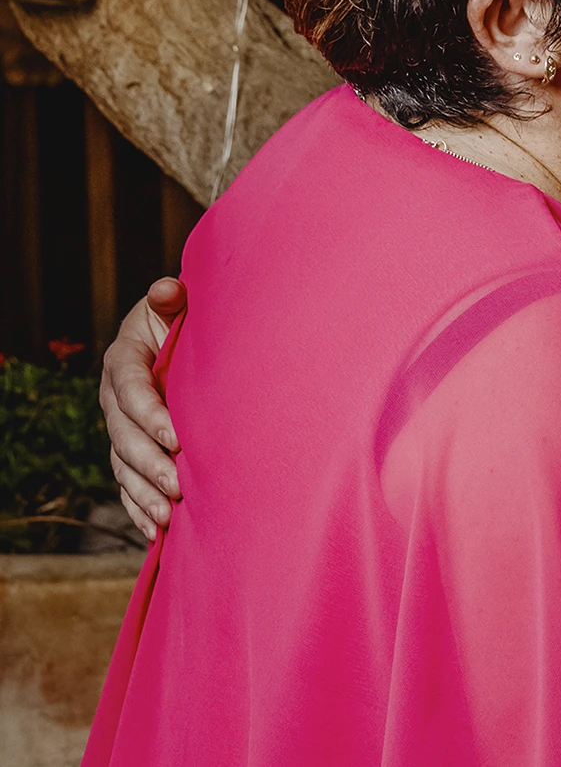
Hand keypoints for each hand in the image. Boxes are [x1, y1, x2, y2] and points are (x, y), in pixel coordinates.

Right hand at [99, 278, 186, 539]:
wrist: (182, 336)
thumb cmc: (185, 318)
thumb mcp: (177, 303)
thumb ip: (173, 299)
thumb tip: (168, 288)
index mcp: (124, 360)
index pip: (132, 390)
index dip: (151, 415)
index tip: (177, 438)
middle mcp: (114, 398)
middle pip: (124, 436)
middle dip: (149, 464)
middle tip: (178, 486)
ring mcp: (120, 427)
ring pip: (123, 465)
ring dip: (143, 494)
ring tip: (167, 517)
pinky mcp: (129, 449)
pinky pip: (126, 483)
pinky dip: (138, 508)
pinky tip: (153, 533)